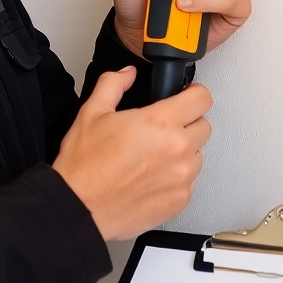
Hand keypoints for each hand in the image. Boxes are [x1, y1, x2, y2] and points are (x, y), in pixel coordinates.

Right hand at [53, 68, 212, 239]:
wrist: (79, 207)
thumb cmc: (85, 167)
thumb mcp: (92, 112)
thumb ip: (113, 84)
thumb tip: (126, 74)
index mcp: (160, 123)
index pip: (202, 98)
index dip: (194, 93)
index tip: (187, 96)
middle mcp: (177, 149)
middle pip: (204, 126)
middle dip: (187, 123)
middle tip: (162, 129)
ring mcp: (182, 177)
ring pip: (198, 156)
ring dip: (183, 152)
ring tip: (153, 156)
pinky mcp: (180, 200)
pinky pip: (190, 182)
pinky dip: (176, 177)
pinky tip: (151, 177)